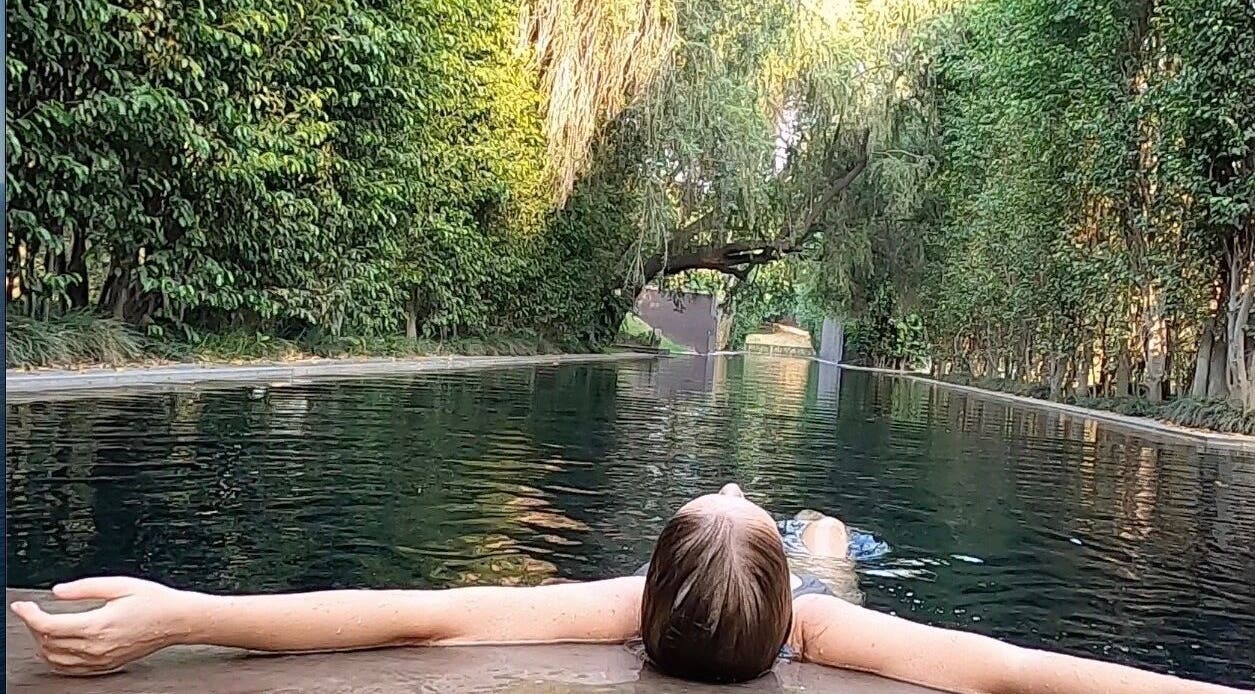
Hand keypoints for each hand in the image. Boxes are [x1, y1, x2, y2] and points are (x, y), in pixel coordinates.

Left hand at [10, 576, 192, 675]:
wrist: (177, 620)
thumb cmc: (154, 601)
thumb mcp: (120, 584)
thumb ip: (85, 588)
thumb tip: (58, 591)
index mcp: (97, 624)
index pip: (48, 625)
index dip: (29, 614)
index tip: (21, 606)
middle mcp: (96, 646)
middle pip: (47, 642)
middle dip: (34, 625)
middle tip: (34, 610)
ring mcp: (99, 658)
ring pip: (54, 659)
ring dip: (42, 642)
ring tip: (43, 626)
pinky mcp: (105, 665)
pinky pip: (69, 668)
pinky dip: (54, 658)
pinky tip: (56, 646)